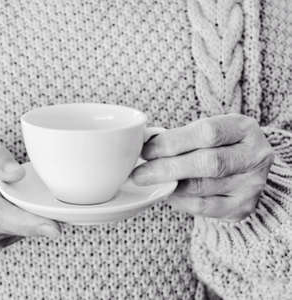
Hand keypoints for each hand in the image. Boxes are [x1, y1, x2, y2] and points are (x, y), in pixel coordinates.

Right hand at [0, 144, 59, 250]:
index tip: (54, 228)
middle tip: (65, 212)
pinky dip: (23, 221)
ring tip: (28, 197)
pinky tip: (18, 206)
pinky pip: (14, 233)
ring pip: (18, 231)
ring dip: (32, 218)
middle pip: (15, 227)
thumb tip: (18, 173)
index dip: (28, 223)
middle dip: (43, 222)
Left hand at [131, 114, 273, 220]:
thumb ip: (179, 136)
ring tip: (149, 181)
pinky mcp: (242, 207)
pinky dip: (179, 200)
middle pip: (208, 163)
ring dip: (170, 185)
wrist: (245, 169)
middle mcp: (254, 156)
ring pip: (202, 187)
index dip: (174, 142)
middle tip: (139, 173)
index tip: (147, 150)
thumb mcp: (206, 131)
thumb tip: (142, 144)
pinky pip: (203, 207)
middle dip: (168, 168)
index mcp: (244, 128)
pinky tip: (166, 193)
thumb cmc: (217, 146)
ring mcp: (251, 184)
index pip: (208, 132)